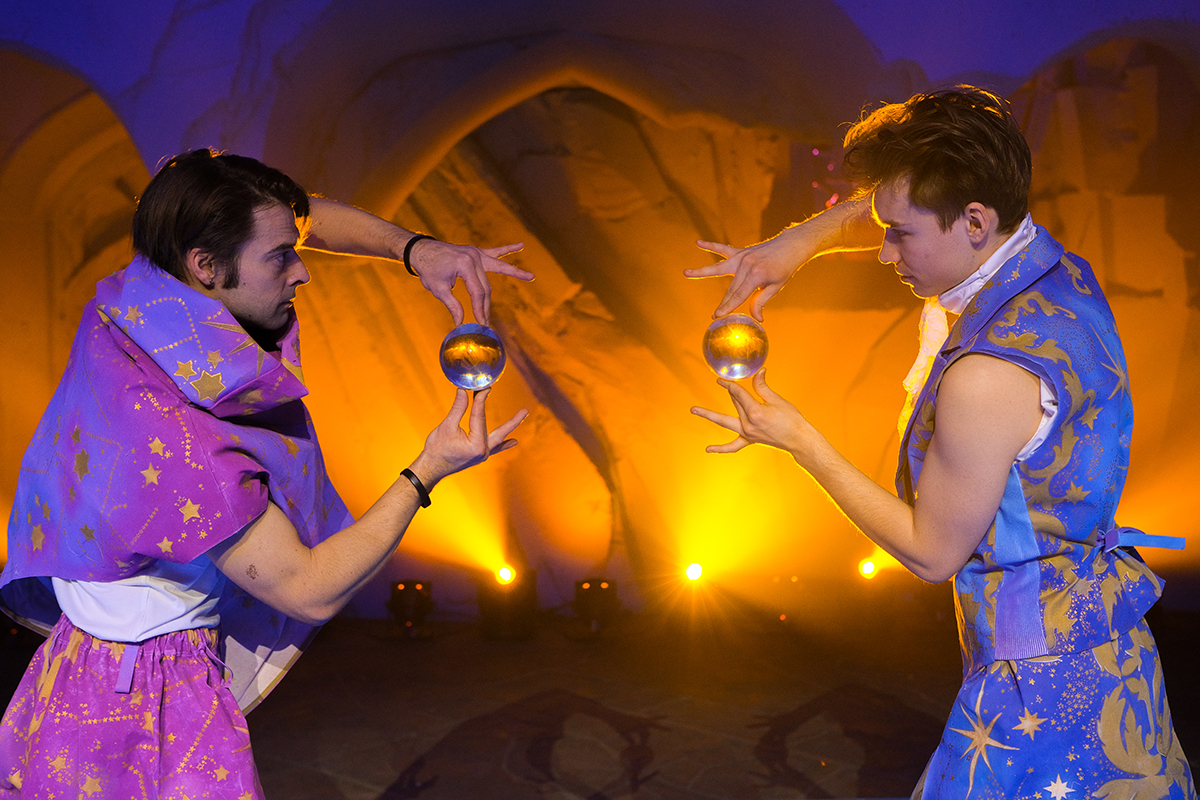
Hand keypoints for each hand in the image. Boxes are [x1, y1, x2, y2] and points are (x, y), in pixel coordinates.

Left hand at [410, 239, 531, 324]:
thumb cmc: (428, 269)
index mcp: (465, 264)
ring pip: (498, 267)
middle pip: (487, 285)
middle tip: (486, 320)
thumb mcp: (438, 289)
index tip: (481, 322)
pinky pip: (495, 251)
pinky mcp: (476, 252)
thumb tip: (461, 323)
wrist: (421, 250)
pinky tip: (520, 245)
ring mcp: (476, 252)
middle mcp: (474, 256)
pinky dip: (508, 249)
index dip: (479, 309)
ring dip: (515, 272)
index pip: (477, 291)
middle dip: (486, 304)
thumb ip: (453, 305)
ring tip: (531, 276)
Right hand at [411, 388, 527, 484]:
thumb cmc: (436, 449)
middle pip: (498, 430)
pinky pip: (495, 448)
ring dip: (509, 428)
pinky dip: (504, 444)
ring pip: (498, 438)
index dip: (481, 400)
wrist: (430, 468)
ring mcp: (483, 455)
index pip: (480, 417)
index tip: (484, 388)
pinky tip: (513, 441)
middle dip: (512, 419)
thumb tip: (463, 391)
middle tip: (525, 410)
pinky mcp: (479, 455)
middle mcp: (483, 451)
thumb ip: (458, 408)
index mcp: (476, 444)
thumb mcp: (447, 426)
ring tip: (522, 417)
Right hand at [685, 239, 799, 320]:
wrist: (790, 246)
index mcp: (755, 275)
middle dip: (723, 303)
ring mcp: (742, 256)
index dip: (728, 307)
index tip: (718, 316)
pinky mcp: (740, 252)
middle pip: (730, 288)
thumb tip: (756, 318)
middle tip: (714, 315)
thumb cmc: (784, 268)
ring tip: (686, 272)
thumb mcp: (776, 287)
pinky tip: (698, 243)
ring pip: (719, 268)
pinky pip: (723, 249)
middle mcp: (746, 265)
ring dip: (701, 272)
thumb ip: (761, 301)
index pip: (738, 295)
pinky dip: (710, 246)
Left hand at [690, 370, 811, 455]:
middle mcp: (748, 424)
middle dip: (730, 392)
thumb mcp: (777, 400)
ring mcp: (747, 434)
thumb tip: (759, 371)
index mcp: (755, 412)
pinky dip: (720, 449)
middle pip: (735, 403)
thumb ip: (762, 386)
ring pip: (727, 421)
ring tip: (694, 410)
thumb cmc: (791, 419)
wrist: (799, 440)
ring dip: (710, 415)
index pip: (738, 394)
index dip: (731, 384)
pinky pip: (733, 446)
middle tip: (721, 382)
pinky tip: (708, 449)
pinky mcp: (750, 440)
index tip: (725, 378)